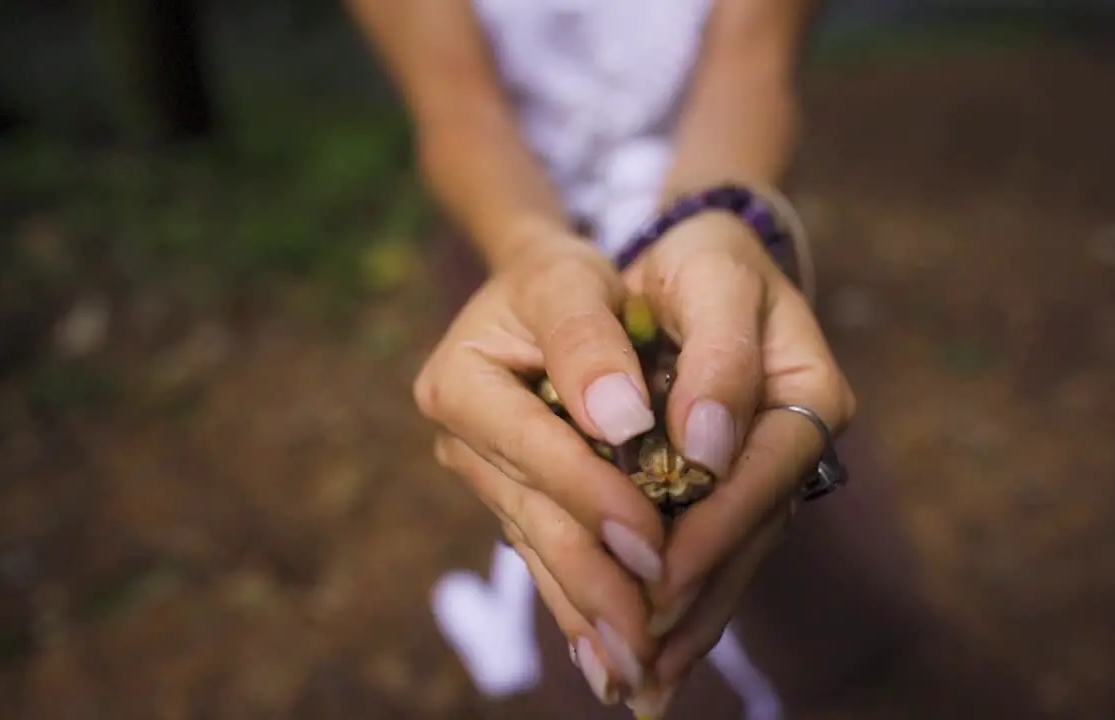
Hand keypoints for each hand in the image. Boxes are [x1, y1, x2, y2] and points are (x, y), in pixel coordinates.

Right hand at [414, 232, 667, 701]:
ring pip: (541, 551)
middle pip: (534, 516)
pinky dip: (579, 607)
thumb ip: (589, 343)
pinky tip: (606, 659)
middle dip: (595, 580)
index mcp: (460, 382)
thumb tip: (618, 421)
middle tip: (649, 638)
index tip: (654, 543)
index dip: (592, 496)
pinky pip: (546, 559)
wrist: (544, 292)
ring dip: (588, 613)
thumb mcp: (573, 281)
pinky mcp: (513, 502)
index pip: (532, 448)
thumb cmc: (567, 279)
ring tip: (635, 671)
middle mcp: (461, 441)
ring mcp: (484, 478)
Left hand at [619, 211, 856, 715]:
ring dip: (691, 616)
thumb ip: (720, 358)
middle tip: (644, 656)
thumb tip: (706, 446)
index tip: (665, 570)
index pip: (771, 470)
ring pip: (735, 553)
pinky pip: (713, 549)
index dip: (719, 522)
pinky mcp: (733, 488)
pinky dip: (683, 597)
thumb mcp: (714, 280)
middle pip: (755, 531)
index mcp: (809, 390)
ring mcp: (768, 469)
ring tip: (642, 677)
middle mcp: (797, 441)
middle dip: (699, 593)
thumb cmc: (705, 260)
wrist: (702, 258)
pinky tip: (648, 647)